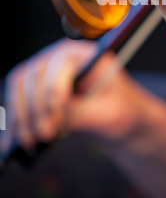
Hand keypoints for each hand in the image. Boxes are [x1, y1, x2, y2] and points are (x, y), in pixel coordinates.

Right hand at [1, 38, 147, 151]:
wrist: (116, 118)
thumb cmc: (120, 110)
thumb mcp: (110, 114)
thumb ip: (84, 113)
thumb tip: (58, 117)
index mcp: (85, 54)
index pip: (61, 64)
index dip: (55, 90)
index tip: (58, 116)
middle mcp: (61, 57)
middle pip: (35, 75)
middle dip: (36, 107)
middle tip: (44, 134)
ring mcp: (45, 71)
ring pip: (20, 88)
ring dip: (21, 116)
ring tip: (30, 142)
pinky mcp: (34, 89)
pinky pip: (16, 101)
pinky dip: (14, 122)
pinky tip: (14, 143)